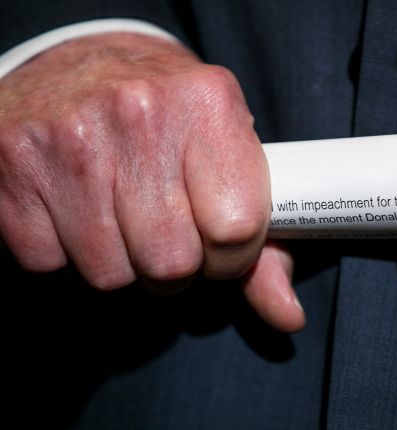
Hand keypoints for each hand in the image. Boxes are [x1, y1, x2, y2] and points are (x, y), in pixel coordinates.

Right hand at [0, 33, 303, 331]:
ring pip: (111, 274)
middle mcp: (139, 113)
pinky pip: (50, 262)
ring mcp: (69, 137)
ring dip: (124, 262)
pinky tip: (78, 207)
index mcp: (209, 105)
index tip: (220, 244)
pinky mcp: (13, 163)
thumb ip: (266, 244)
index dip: (233, 256)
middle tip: (169, 228)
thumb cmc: (172, 118)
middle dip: (177, 265)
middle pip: (172, 262)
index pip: (237, 229)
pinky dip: (67, 251)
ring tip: (124, 216)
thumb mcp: (231, 157)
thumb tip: (288, 317)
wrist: (86, 63)